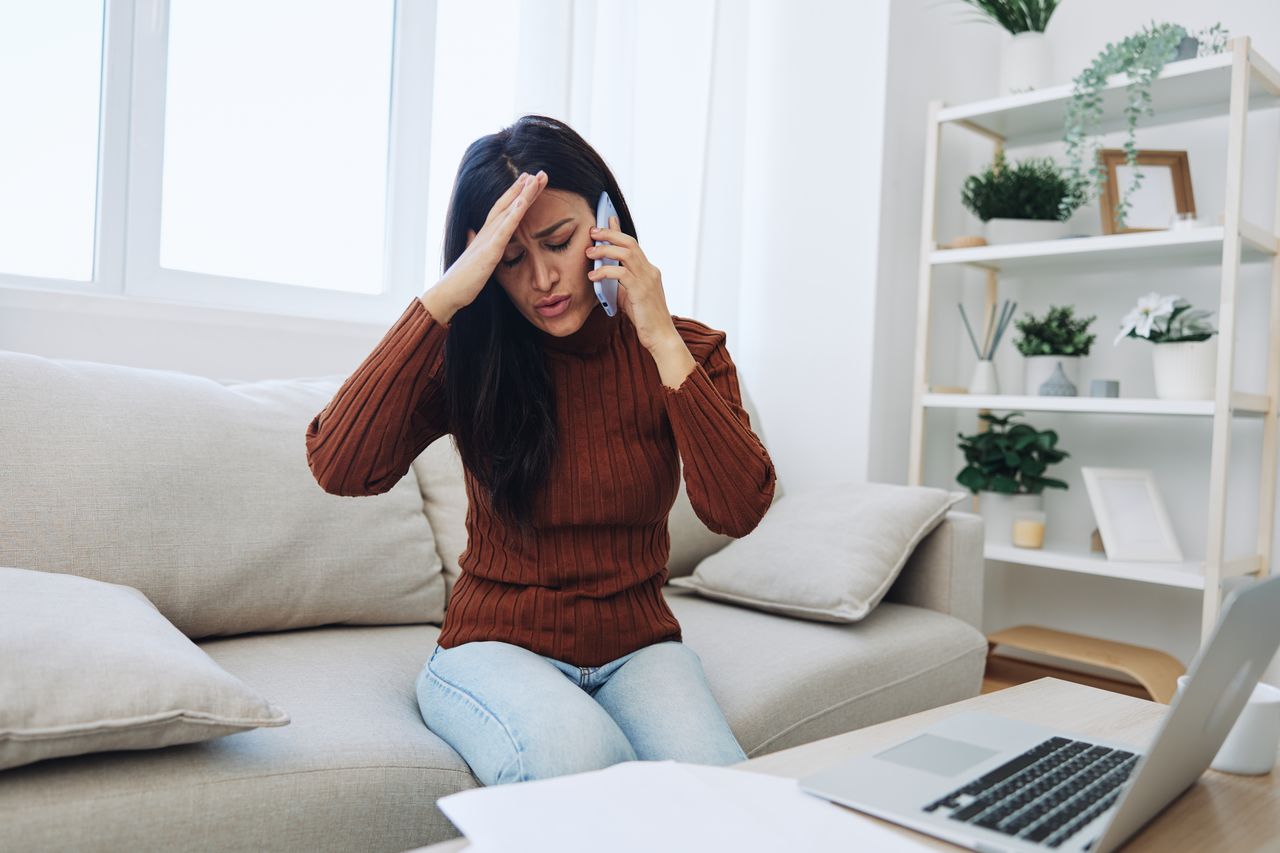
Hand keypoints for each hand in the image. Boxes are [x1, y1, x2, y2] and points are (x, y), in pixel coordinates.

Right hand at [428, 170, 547, 314]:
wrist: (448, 293)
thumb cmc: (462, 280)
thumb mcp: (473, 259)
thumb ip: (474, 244)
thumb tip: (470, 234)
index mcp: (485, 235)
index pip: (503, 210)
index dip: (515, 195)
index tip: (528, 181)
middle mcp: (486, 232)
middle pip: (507, 205)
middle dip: (524, 188)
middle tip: (539, 173)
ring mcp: (487, 240)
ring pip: (508, 211)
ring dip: (522, 194)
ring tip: (536, 178)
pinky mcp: (489, 251)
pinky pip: (504, 230)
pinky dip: (514, 214)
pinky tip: (524, 202)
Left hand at [586, 216, 678, 351]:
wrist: (661, 336)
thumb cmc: (646, 319)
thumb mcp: (630, 297)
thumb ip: (621, 283)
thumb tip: (605, 273)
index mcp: (649, 271)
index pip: (633, 245)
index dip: (619, 231)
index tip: (607, 220)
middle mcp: (650, 271)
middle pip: (630, 243)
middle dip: (610, 234)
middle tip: (593, 232)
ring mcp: (648, 280)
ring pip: (626, 254)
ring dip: (605, 250)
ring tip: (589, 252)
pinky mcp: (641, 291)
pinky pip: (621, 274)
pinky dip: (605, 272)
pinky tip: (594, 276)